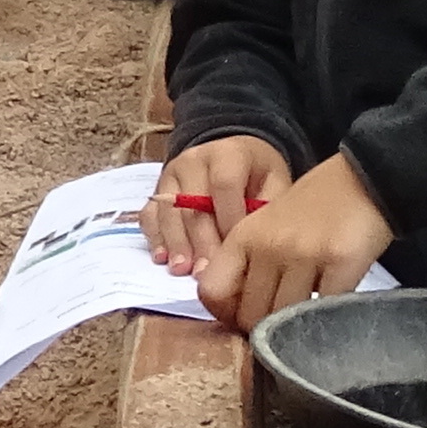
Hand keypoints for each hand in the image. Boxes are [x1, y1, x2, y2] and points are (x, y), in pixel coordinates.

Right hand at [142, 136, 297, 276]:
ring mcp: (170, 174)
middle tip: (207, 273)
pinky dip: (155, 237)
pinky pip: (150, 214)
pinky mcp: (157, 190)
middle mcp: (193, 160)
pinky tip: (162, 258)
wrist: (234, 156)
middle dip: (200, 242)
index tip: (236, 250)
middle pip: (192, 203)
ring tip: (182, 270)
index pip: (223, 184)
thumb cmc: (258, 176)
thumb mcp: (276, 182)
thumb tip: (259, 242)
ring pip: (168, 211)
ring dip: (175, 243)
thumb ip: (268, 208)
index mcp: (227, 154)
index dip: (228, 219)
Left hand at [195, 153, 390, 328]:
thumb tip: (230, 312)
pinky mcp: (341, 262)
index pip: (211, 290)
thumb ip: (246, 265)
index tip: (243, 317)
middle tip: (280, 326)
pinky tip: (330, 304)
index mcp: (242, 237)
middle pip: (249, 314)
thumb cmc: (310, 211)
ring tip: (305, 315)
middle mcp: (268, 246)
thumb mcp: (264, 228)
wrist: (359, 183)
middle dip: (263, 329)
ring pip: (284, 319)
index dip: (224, 313)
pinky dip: (326, 316)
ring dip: (295, 326)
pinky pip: (325, 310)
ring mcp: (304, 254)